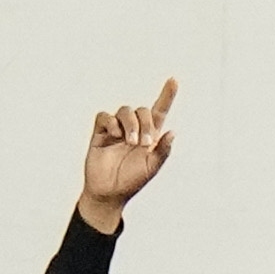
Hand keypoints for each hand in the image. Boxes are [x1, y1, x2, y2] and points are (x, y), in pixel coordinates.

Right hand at [79, 79, 177, 233]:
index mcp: (149, 136)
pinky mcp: (100, 131)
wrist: (109, 193)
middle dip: (145, 124)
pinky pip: (105, 116)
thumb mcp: (151, 168)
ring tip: (130, 142)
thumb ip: (163, 151)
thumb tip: (173, 132)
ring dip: (130, 124)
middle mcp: (133, 129)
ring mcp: (116, 129)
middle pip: (141, 110)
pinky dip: (111, 122)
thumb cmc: (132, 181)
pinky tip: (115, 135)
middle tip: (144, 144)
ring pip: (124, 110)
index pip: (159, 111)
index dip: (167, 96)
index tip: (174, 80)